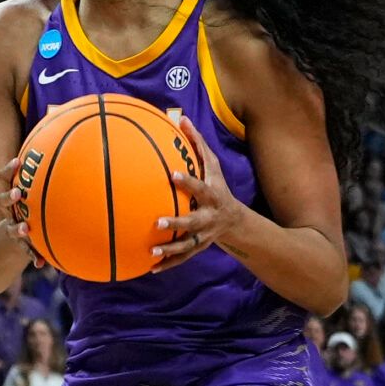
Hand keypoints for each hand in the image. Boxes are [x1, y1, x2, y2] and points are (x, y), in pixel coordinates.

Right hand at [0, 156, 41, 263]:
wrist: (11, 237)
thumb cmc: (33, 207)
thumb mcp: (38, 193)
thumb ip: (51, 179)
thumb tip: (77, 155)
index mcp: (13, 194)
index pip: (4, 179)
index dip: (9, 170)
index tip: (18, 161)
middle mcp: (10, 210)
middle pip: (2, 201)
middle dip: (9, 197)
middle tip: (17, 193)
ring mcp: (12, 227)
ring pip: (9, 227)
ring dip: (16, 228)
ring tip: (23, 229)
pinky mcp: (19, 243)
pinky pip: (25, 250)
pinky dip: (32, 255)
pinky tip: (40, 263)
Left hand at [154, 111, 243, 267]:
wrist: (233, 220)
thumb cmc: (217, 186)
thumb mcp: (212, 165)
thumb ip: (197, 143)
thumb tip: (181, 118)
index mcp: (212, 195)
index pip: (200, 187)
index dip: (188, 181)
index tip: (173, 175)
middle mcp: (209, 217)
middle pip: (193, 222)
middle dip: (178, 223)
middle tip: (157, 223)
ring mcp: (204, 235)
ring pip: (187, 245)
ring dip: (171, 249)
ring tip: (152, 251)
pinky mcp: (198, 248)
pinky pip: (182, 258)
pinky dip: (168, 264)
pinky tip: (150, 267)